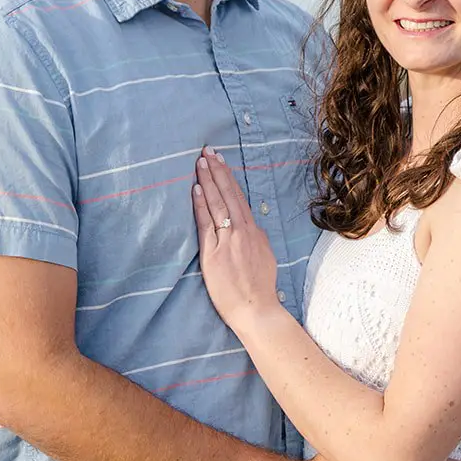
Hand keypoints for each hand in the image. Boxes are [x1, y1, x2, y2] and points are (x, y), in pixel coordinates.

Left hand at [192, 146, 278, 331]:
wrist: (256, 309)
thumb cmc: (260, 288)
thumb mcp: (264, 256)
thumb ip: (254, 240)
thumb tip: (249, 228)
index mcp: (254, 232)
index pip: (239, 198)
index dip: (228, 178)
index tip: (220, 161)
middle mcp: (243, 231)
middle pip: (229, 195)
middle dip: (218, 171)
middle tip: (208, 151)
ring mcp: (229, 241)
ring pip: (219, 204)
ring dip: (209, 181)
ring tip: (200, 162)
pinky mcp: (215, 253)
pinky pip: (208, 224)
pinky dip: (202, 205)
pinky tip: (197, 190)